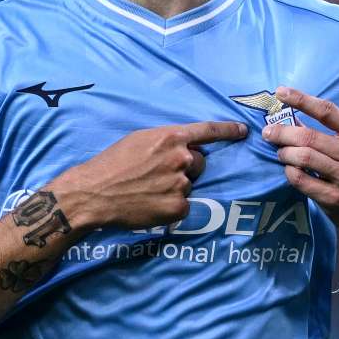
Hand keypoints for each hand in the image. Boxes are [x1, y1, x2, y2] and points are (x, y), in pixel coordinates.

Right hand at [52, 121, 246, 231]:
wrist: (95, 192)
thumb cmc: (113, 162)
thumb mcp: (140, 139)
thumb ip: (167, 141)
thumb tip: (185, 147)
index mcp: (172, 137)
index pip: (209, 131)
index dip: (229, 130)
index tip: (244, 131)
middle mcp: (182, 158)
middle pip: (200, 162)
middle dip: (188, 167)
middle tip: (161, 173)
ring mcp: (182, 184)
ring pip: (190, 184)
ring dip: (177, 186)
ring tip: (150, 189)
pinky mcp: (178, 207)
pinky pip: (184, 204)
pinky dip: (172, 205)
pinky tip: (151, 203)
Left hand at [263, 86, 338, 239]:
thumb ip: (332, 132)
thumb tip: (293, 117)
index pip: (328, 111)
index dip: (301, 99)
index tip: (281, 92)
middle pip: (309, 136)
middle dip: (282, 132)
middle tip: (269, 133)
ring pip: (304, 157)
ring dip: (284, 152)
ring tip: (281, 152)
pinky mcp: (335, 199)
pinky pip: (301, 180)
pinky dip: (290, 172)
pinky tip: (289, 169)